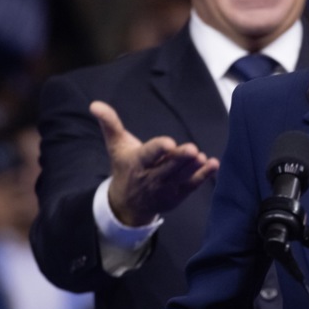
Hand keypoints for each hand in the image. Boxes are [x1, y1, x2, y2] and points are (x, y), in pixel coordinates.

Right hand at [90, 101, 218, 226]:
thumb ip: (110, 124)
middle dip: (179, 159)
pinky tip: (213, 164)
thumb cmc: (125, 167)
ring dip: (193, 168)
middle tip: (192, 150)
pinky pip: (192, 185)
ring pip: (181, 176)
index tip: (169, 143)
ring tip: (202, 157)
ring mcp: (166, 187)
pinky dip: (203, 176)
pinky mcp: (177, 194)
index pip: (148, 154)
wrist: (127, 204)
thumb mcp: (116, 145)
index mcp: (137, 162)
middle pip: (168, 167)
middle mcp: (151, 176)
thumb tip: (95, 104)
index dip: (159, 149)